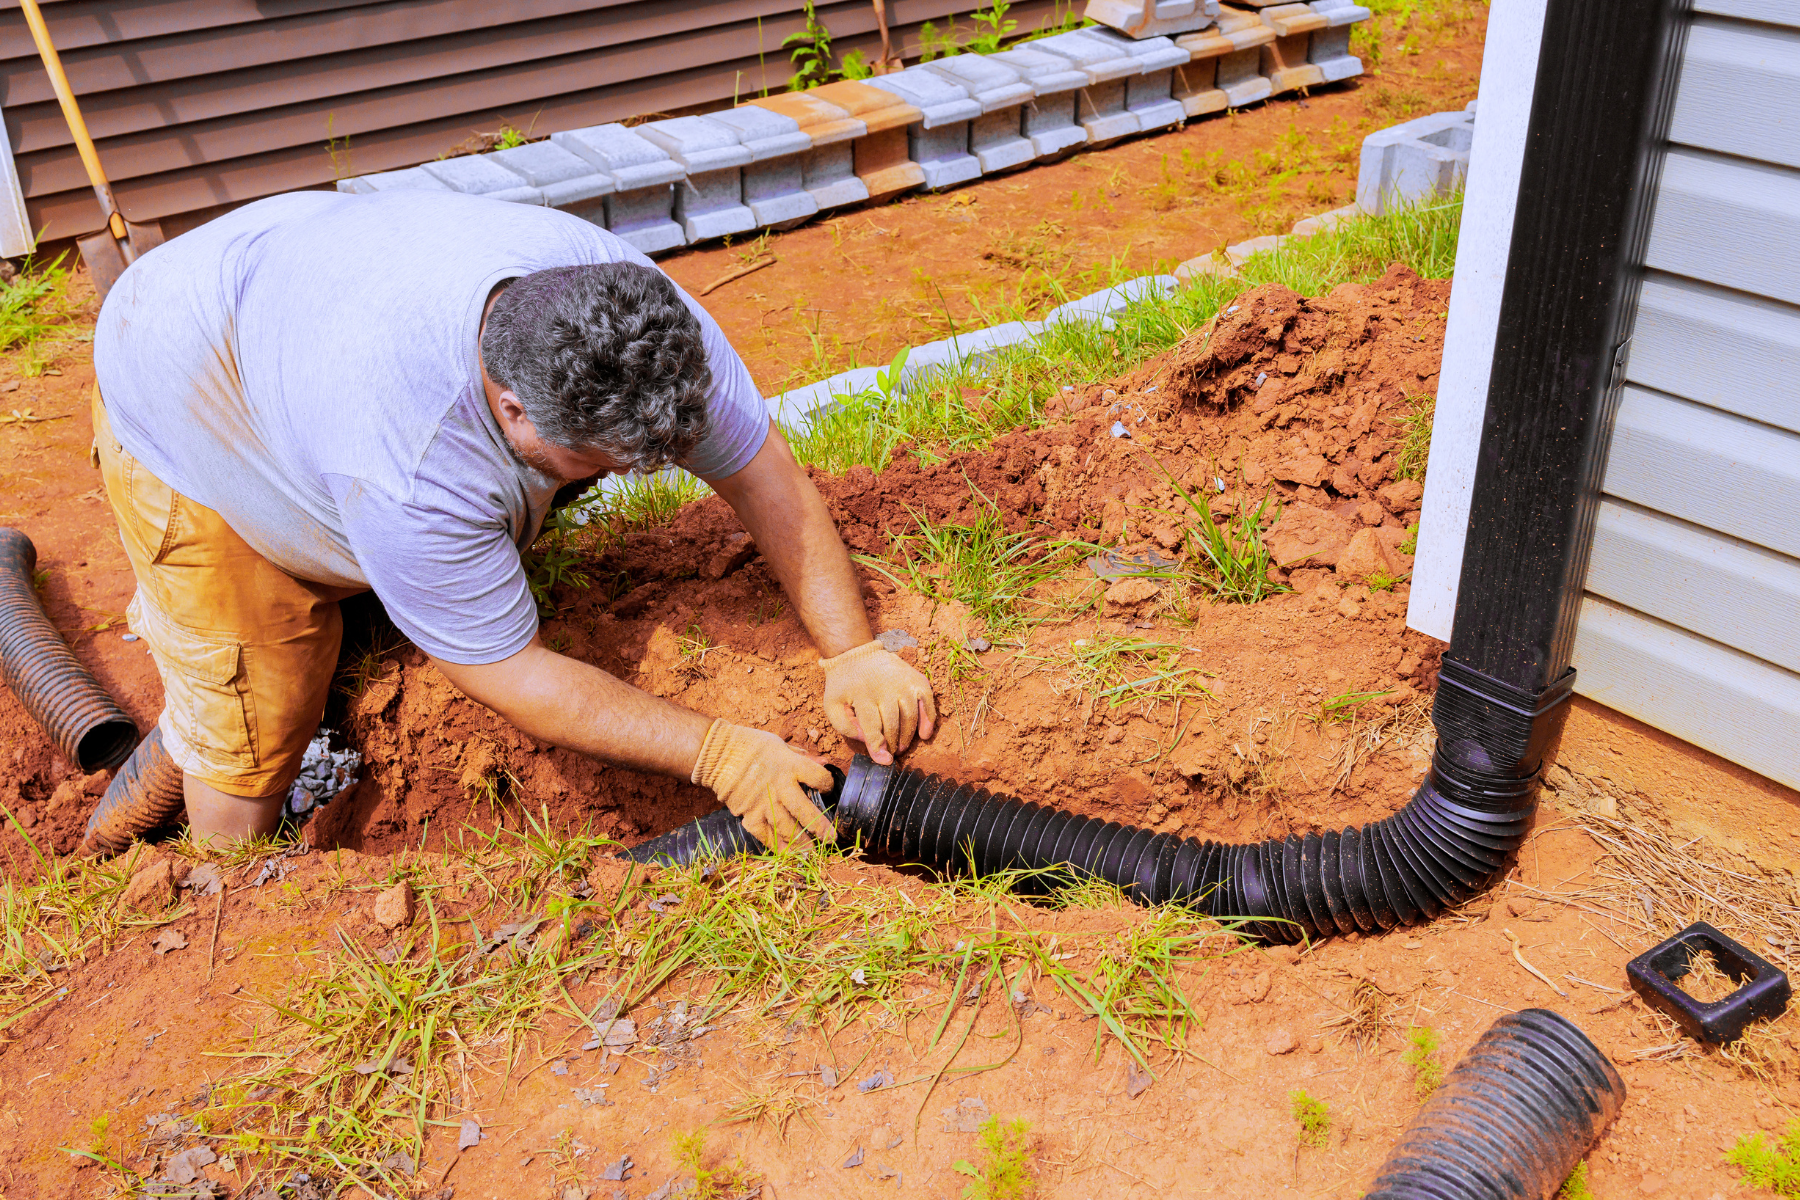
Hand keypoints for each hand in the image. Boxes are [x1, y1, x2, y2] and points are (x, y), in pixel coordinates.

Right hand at [691, 719, 836, 848]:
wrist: (717, 755)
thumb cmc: (751, 746)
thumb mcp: (780, 745)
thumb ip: (802, 757)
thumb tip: (825, 762)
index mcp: (789, 766)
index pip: (818, 778)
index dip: (827, 784)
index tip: (827, 788)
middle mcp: (779, 787)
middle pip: (805, 811)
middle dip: (820, 828)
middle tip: (831, 839)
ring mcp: (763, 804)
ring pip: (786, 828)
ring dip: (801, 843)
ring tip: (812, 852)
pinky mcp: (749, 815)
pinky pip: (765, 836)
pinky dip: (777, 846)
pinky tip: (788, 854)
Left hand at [818, 640, 936, 764]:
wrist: (857, 652)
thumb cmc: (844, 684)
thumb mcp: (832, 704)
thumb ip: (844, 726)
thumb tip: (867, 740)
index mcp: (862, 695)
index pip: (873, 728)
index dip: (879, 748)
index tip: (884, 760)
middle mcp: (885, 688)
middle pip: (893, 724)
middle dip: (893, 744)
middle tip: (891, 753)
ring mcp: (902, 682)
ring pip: (910, 716)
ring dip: (908, 736)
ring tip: (901, 746)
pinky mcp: (915, 678)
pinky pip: (927, 701)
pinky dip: (928, 719)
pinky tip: (924, 734)